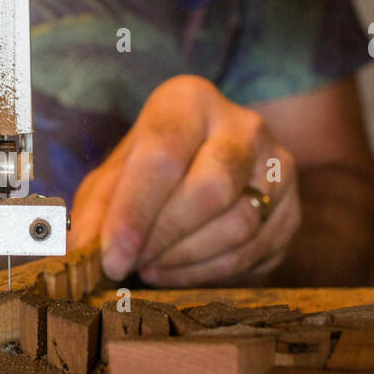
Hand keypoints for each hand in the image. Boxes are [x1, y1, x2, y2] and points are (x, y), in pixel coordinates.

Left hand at [69, 75, 299, 286]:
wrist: (206, 163)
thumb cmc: (149, 171)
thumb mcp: (113, 178)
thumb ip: (96, 212)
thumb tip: (80, 253)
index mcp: (189, 101)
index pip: (163, 155)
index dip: (134, 213)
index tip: (112, 257)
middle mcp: (243, 123)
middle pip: (209, 190)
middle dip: (163, 239)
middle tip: (133, 263)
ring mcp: (277, 163)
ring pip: (239, 225)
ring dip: (186, 260)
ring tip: (152, 267)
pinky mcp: (293, 206)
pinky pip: (258, 250)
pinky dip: (212, 273)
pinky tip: (181, 272)